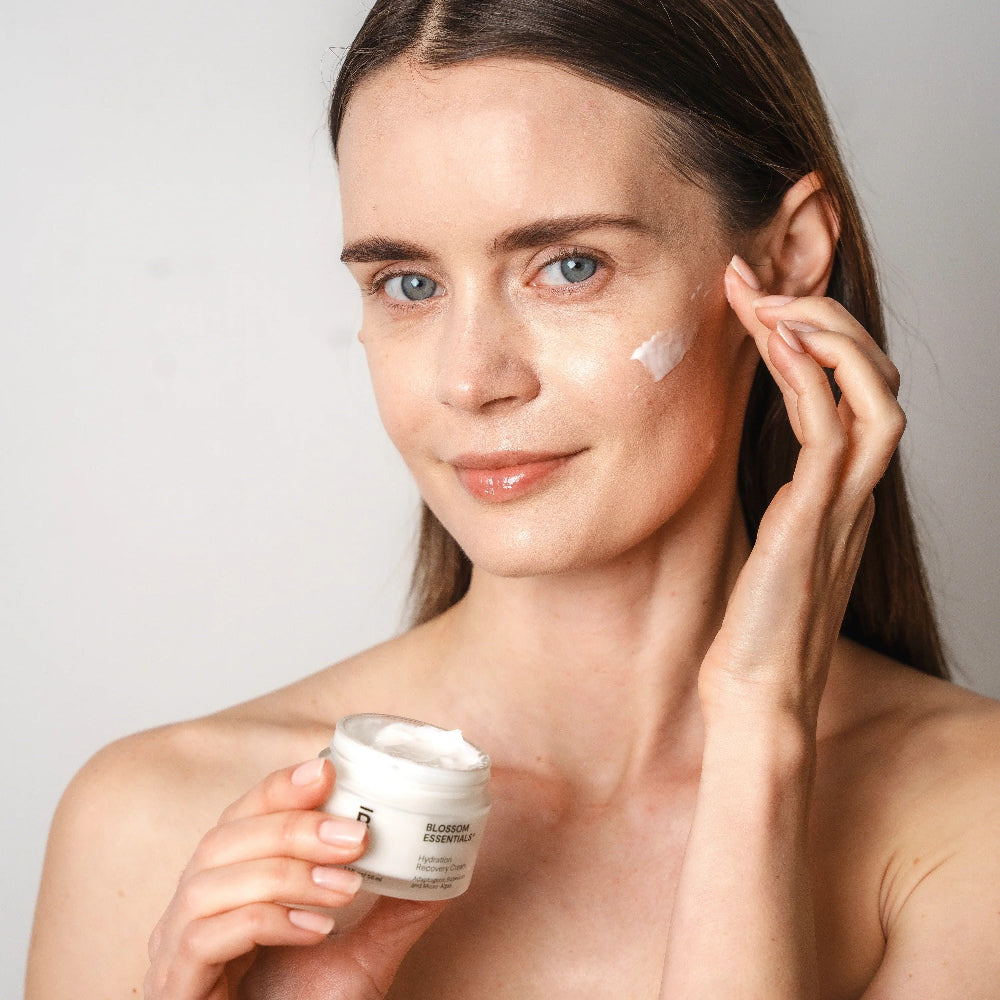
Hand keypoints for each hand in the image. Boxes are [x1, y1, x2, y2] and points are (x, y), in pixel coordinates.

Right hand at [145, 757, 444, 999]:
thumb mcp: (357, 960)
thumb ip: (390, 916)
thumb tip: (442, 871)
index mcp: (226, 889)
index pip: (241, 817)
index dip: (279, 787)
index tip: (328, 768)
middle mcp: (190, 912)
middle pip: (222, 839)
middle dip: (293, 827)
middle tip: (355, 837)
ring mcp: (174, 951)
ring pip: (210, 881)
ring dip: (285, 873)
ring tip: (344, 889)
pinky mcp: (173, 986)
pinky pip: (204, 936)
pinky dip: (265, 921)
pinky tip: (316, 931)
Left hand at [700, 257, 904, 722]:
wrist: (758, 702)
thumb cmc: (753, 634)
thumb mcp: (765, 549)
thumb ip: (776, 505)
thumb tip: (752, 469)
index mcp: (839, 495)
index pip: (850, 392)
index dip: (812, 336)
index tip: (752, 300)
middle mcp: (852, 493)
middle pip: (875, 377)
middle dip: (820, 314)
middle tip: (751, 280)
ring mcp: (841, 506)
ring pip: (871, 391)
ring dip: (822, 331)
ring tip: (765, 296)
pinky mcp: (814, 521)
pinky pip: (830, 431)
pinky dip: (810, 379)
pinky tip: (771, 345)